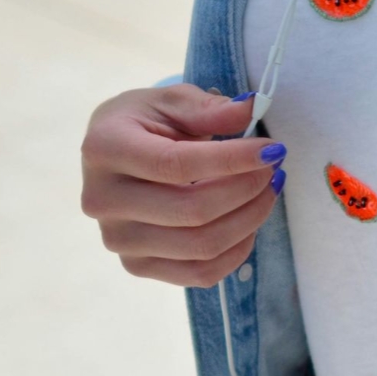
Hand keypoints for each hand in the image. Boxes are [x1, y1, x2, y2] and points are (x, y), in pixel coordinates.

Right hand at [80, 85, 285, 286]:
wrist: (115, 156)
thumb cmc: (146, 123)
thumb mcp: (171, 102)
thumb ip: (208, 108)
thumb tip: (249, 109)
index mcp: (104, 149)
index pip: (176, 164)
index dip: (232, 160)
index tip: (272, 150)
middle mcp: (103, 200)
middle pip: (192, 211)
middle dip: (247, 190)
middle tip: (274, 170)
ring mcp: (118, 240)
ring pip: (202, 246)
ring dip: (249, 219)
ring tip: (267, 192)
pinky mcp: (137, 266)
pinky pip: (201, 274)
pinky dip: (237, 250)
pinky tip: (249, 222)